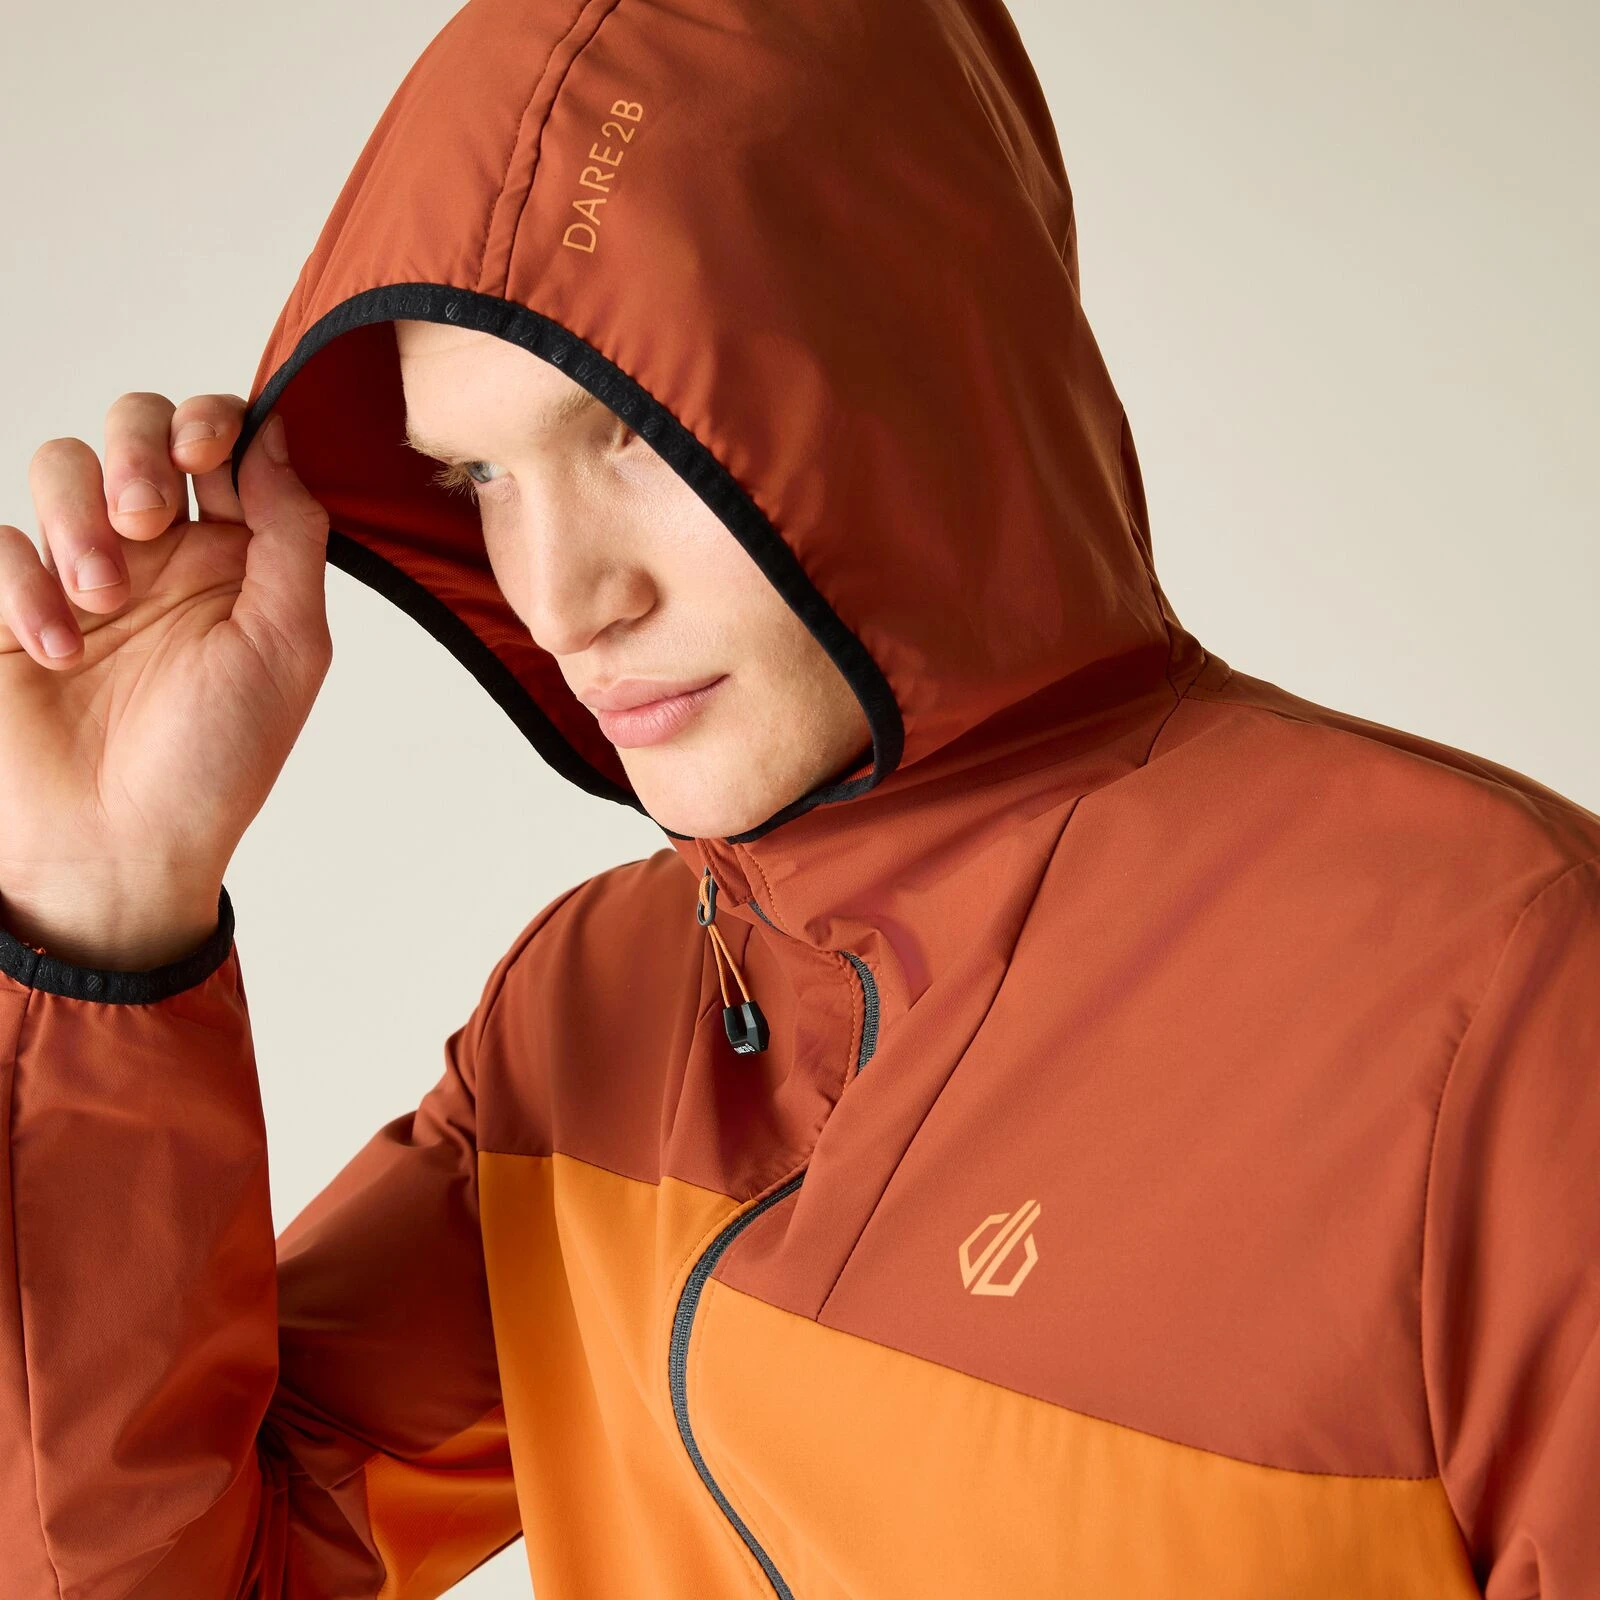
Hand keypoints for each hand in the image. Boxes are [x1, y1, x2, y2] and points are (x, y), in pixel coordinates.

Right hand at [0, 391, 331, 963]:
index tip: (205, 454)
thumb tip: (279, 437)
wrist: (119, 848)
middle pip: (135, 425)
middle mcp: (162, 553)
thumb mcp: (286, 646)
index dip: (212, 420)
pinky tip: (56, 652)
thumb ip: (291, 535)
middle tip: (146, 521)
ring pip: (60, 464)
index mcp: (236, 556)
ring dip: (79, 517)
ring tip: (103, 599)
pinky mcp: (10, 605)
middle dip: (136, 449)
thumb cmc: (215, 761)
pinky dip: (23, 586)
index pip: (223, 440)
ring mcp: (82, 574)